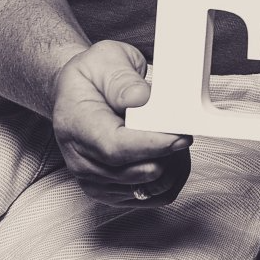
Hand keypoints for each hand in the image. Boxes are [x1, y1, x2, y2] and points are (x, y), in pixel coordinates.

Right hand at [48, 40, 191, 206]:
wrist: (77, 92)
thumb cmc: (94, 74)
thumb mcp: (105, 60)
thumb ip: (122, 80)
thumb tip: (139, 98)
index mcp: (76, 125)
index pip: (114, 148)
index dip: (152, 145)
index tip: (181, 136)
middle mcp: (79, 158)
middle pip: (131, 173)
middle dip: (167, 156)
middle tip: (184, 130)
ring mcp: (92, 178)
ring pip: (144, 190)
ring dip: (171, 168)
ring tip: (175, 139)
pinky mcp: (109, 190)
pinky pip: (148, 198)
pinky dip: (169, 180)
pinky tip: (172, 158)